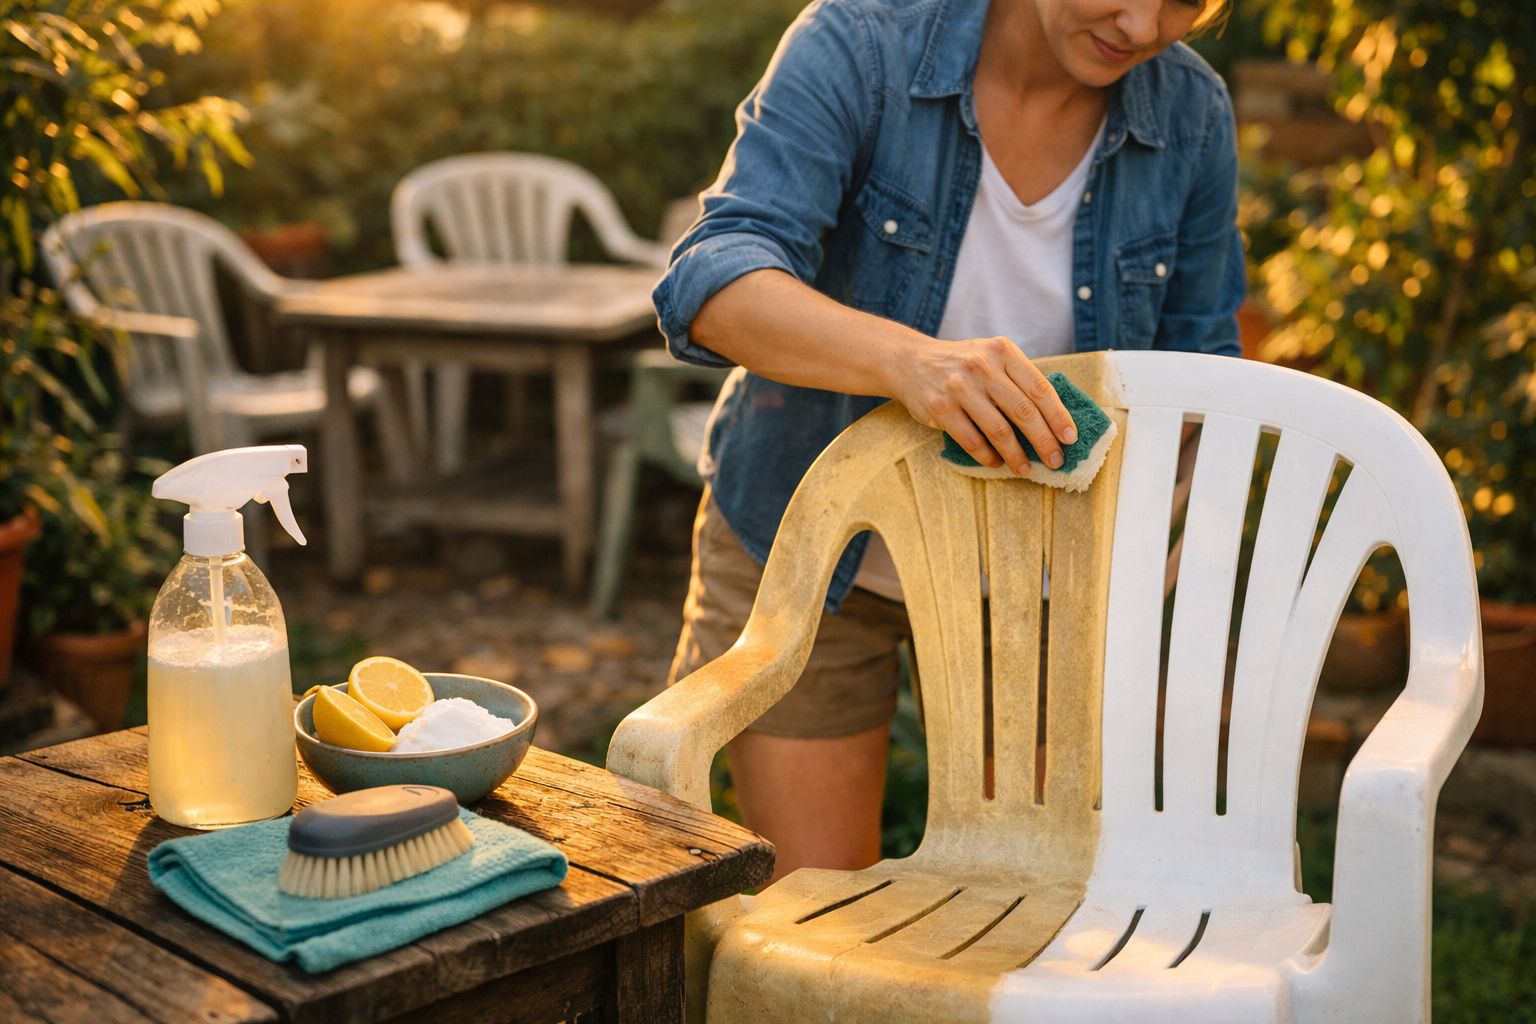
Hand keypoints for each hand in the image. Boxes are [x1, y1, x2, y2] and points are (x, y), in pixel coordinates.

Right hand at [885, 336, 1078, 475]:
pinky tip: (997, 463)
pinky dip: (988, 456)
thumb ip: (1017, 378)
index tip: (1070, 438)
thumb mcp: (991, 357)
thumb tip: (1053, 419)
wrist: (910, 361)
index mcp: (1002, 351)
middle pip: (1024, 412)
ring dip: (1016, 455)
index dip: (1058, 416)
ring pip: (999, 430)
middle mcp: (982, 367)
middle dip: (1044, 441)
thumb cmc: (962, 364)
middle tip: (1055, 460)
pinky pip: (972, 440)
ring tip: (1025, 469)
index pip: (1039, 388)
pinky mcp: (940, 408)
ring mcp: (960, 387)